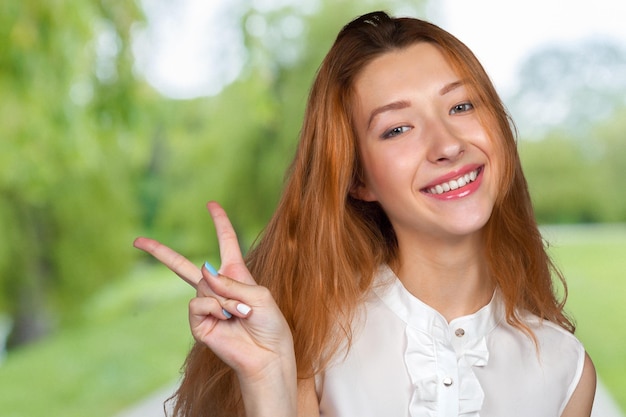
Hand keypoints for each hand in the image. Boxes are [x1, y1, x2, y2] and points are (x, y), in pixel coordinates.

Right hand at [133, 201, 294, 384]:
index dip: (220, 223)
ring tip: (241, 314)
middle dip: (160, 253)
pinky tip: (227, 320)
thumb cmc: (270, 325)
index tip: (211, 204)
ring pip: (204, 287)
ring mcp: (206, 306)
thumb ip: (233, 282)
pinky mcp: (199, 324)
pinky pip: (199, 304)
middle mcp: (217, 288)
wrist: (267, 355)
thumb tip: (204, 271)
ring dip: (226, 300)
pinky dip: (215, 309)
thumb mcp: (259, 295)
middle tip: (137, 241)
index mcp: (236, 275)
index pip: (226, 243)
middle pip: (183, 267)